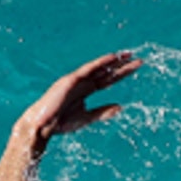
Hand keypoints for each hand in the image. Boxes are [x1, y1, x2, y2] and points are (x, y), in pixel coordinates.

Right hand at [16, 51, 141, 145]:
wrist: (42, 126)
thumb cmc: (61, 123)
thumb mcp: (87, 118)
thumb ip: (103, 112)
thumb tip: (121, 107)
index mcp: (86, 90)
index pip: (108, 79)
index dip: (122, 73)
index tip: (136, 67)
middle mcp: (83, 82)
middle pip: (106, 72)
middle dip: (122, 65)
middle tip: (138, 59)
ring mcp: (77, 79)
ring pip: (99, 68)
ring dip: (113, 61)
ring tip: (127, 55)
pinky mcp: (71, 80)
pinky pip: (88, 69)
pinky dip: (100, 63)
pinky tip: (112, 58)